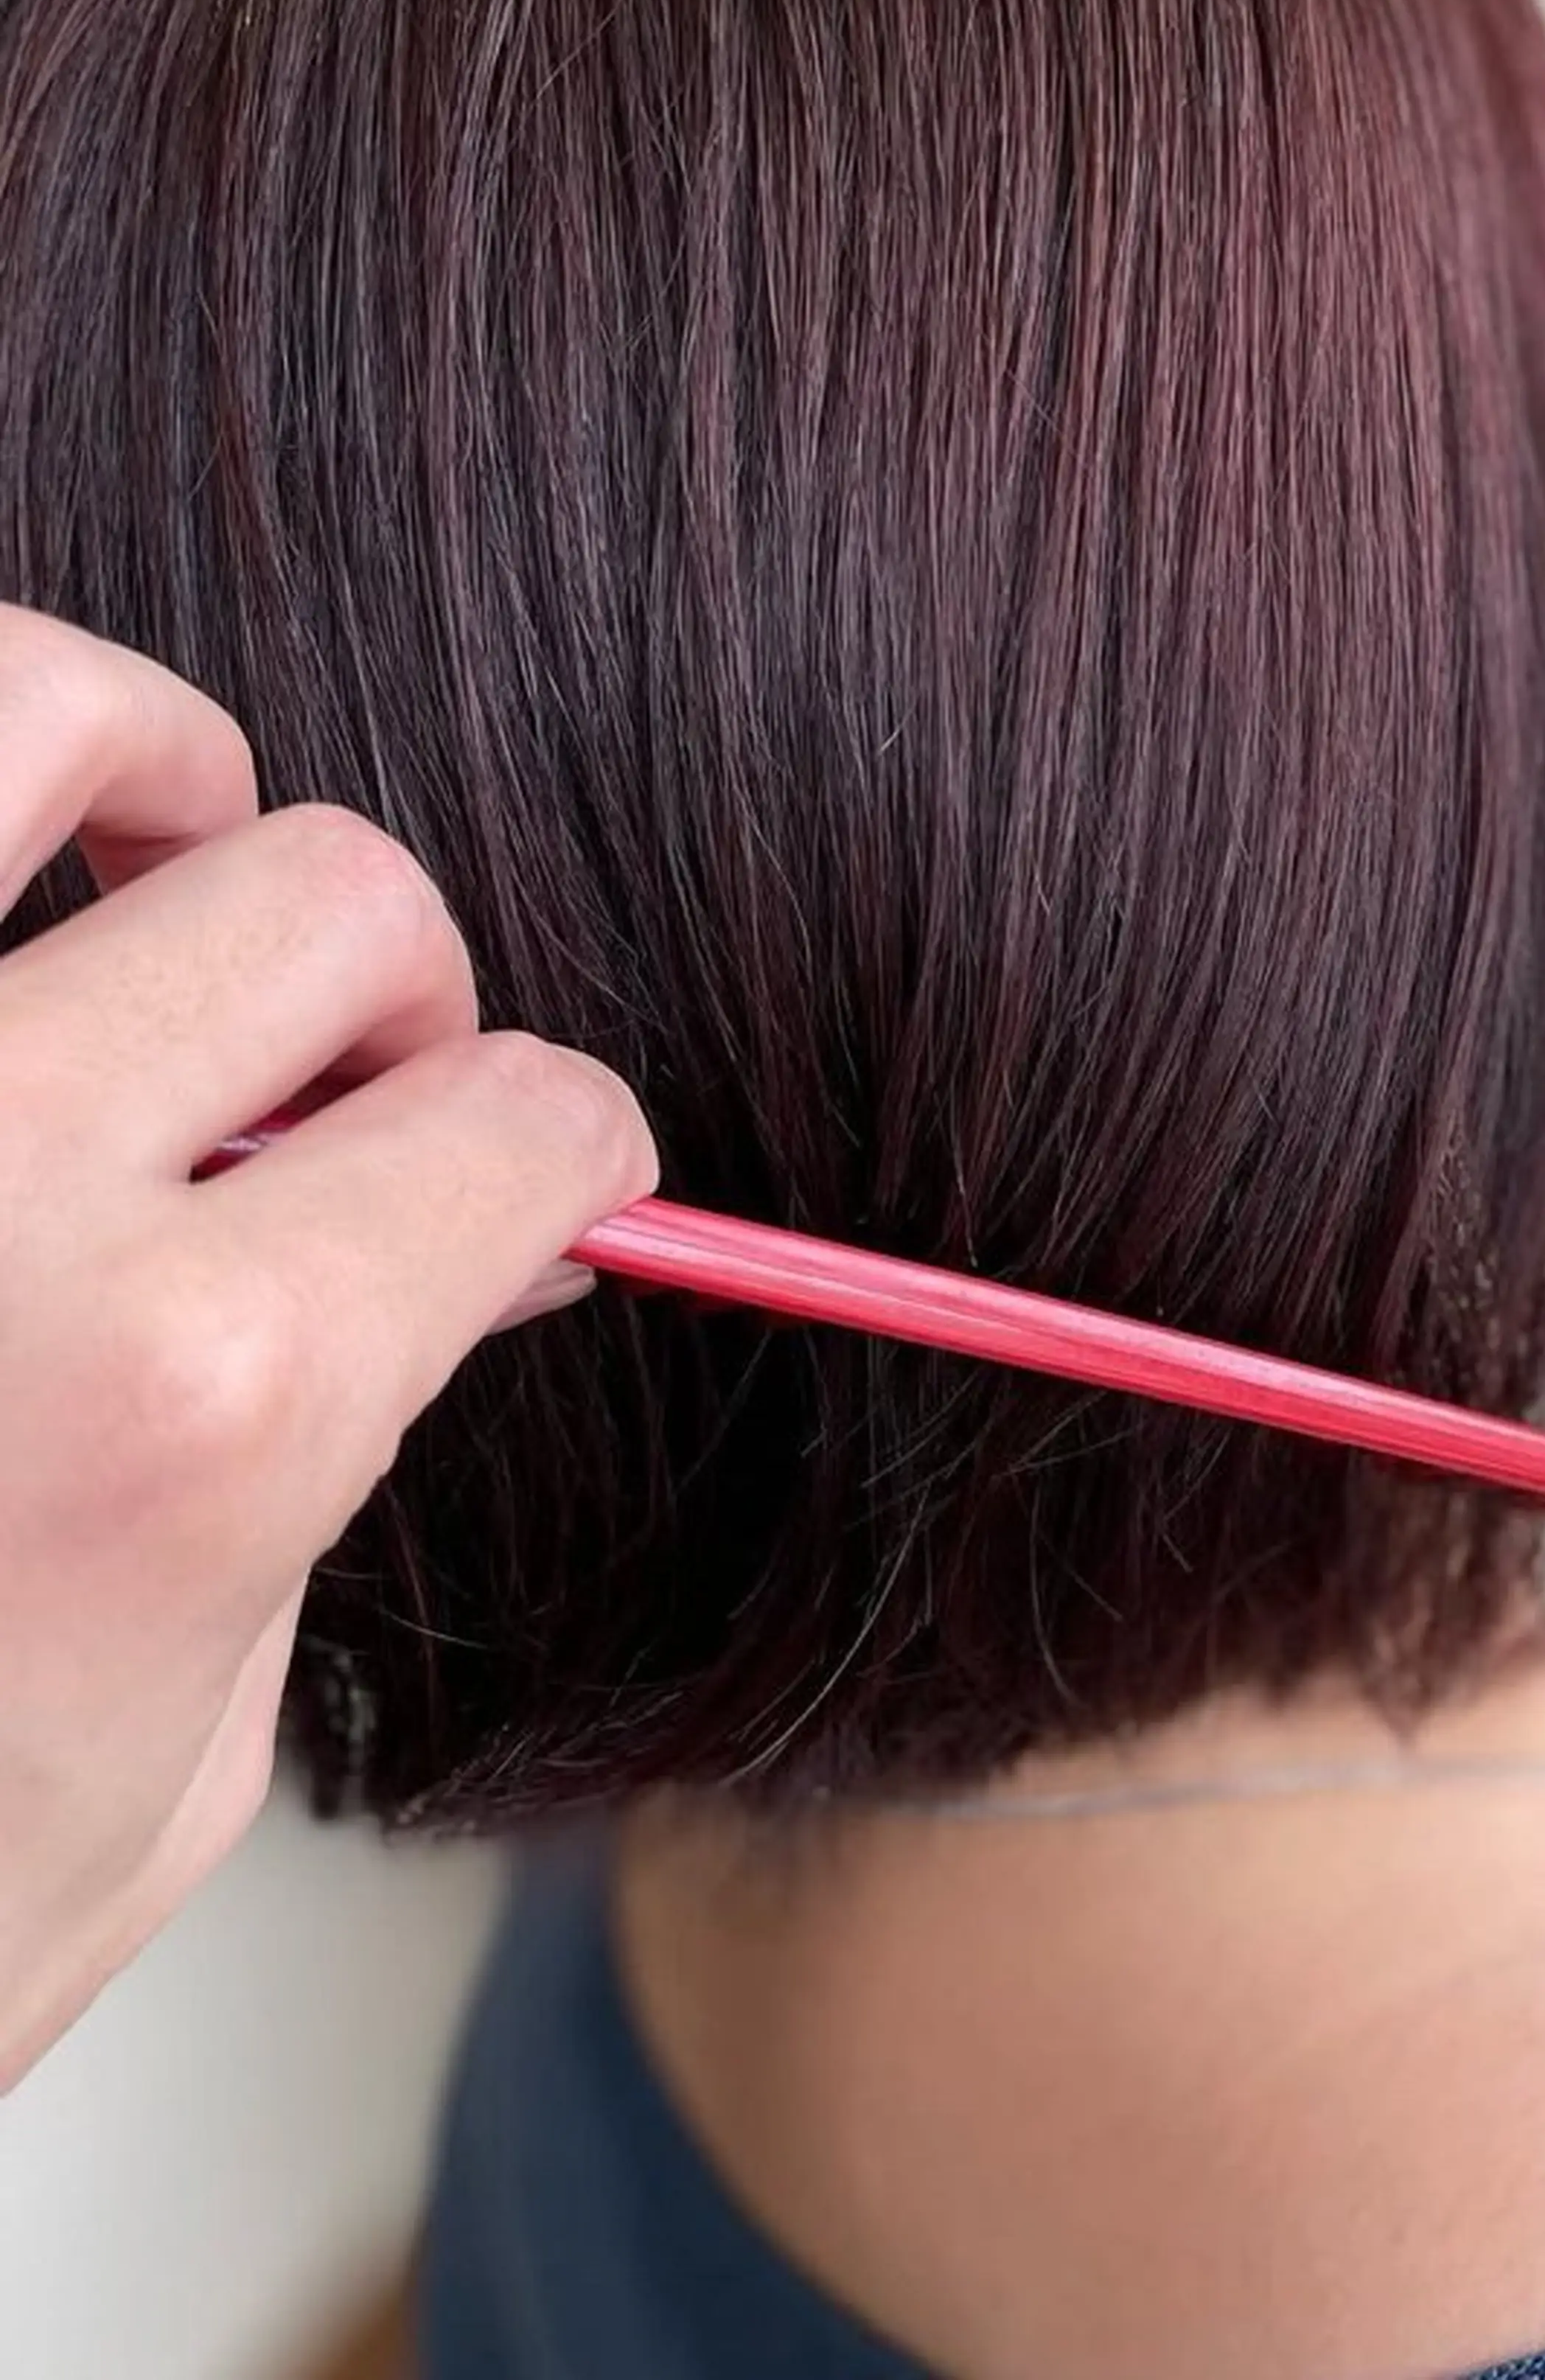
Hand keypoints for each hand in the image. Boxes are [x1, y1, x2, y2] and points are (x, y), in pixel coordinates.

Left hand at [0, 605, 653, 2087]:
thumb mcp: (168, 1758)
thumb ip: (323, 1450)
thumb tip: (461, 1244)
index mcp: (174, 1401)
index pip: (515, 1120)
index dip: (571, 1143)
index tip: (543, 1160)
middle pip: (329, 889)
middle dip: (395, 984)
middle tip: (342, 1084)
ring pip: (23, 704)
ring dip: (133, 757)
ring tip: (133, 860)